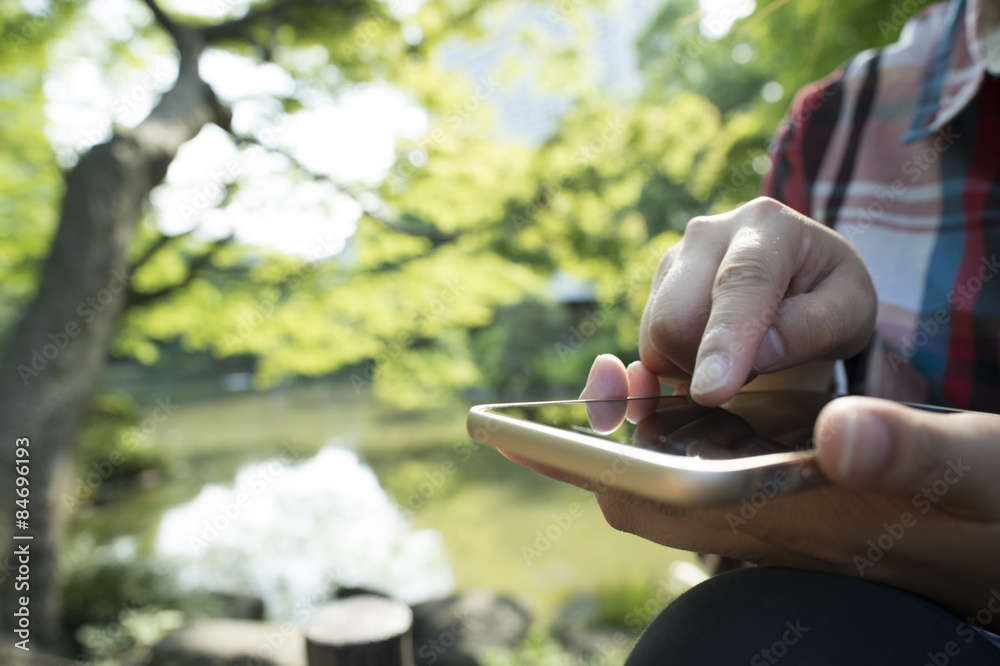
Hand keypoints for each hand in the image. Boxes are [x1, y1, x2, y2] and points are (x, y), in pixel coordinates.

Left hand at [538, 352, 999, 629]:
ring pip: (667, 487)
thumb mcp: (982, 472)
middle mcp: (765, 528)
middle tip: (595, 383)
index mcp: (794, 521)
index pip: (657, 506)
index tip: (554, 420)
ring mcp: (771, 519)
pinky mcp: (786, 504)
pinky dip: (677, 438)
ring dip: (635, 439)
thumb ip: (918, 455)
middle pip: (642, 498)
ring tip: (622, 382)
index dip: (597, 465)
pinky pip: (702, 476)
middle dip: (600, 446)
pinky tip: (686, 398)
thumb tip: (841, 433)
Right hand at [627, 197, 875, 405]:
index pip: (738, 284)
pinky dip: (671, 368)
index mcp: (767, 225)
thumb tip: (759, 356)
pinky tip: (708, 358)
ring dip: (693, 366)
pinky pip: (645, 347)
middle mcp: (708, 234)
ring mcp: (674, 259)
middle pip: (675, 318)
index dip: (723, 339)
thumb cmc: (830, 294)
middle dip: (707, 363)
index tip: (712, 391)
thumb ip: (813, 329)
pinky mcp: (655, 287)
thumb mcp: (851, 312)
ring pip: (655, 337)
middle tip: (754, 367)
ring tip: (739, 355)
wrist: (800, 276)